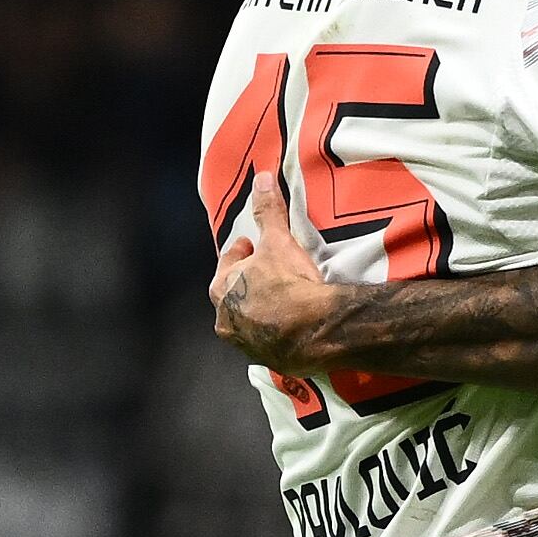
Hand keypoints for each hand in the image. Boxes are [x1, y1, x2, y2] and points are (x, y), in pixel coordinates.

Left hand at [210, 179, 337, 371]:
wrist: (314, 330)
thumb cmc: (288, 284)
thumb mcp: (278, 241)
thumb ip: (268, 211)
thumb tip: (261, 177)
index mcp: (223, 289)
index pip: (225, 267)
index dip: (239, 255)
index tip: (251, 247)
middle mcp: (227, 319)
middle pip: (232, 297)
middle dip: (245, 285)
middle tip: (265, 274)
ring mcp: (246, 343)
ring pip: (247, 323)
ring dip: (258, 312)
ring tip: (280, 302)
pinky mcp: (269, 359)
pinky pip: (269, 343)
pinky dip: (276, 334)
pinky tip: (292, 328)